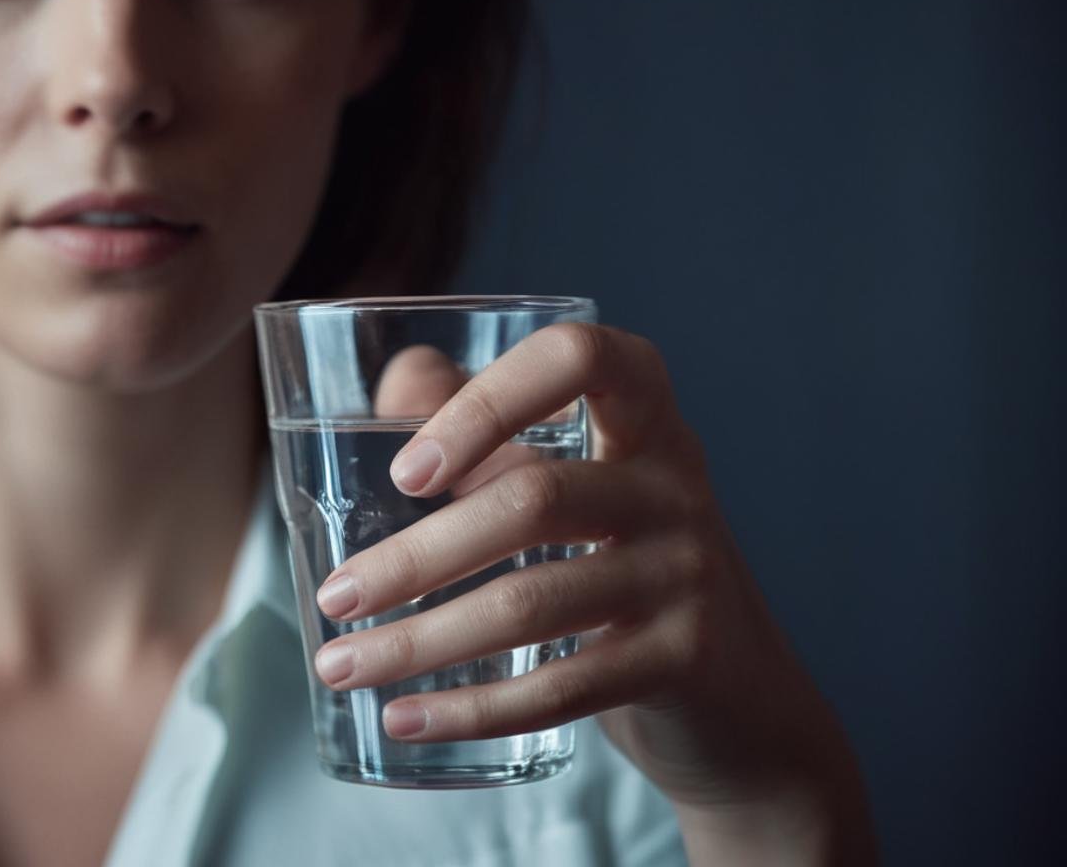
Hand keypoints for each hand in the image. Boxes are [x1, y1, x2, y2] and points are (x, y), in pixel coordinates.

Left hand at [313, 323, 873, 857]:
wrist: (737, 685)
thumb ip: (482, 418)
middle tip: (335, 595)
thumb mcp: (568, 471)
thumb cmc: (621, 551)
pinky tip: (405, 717)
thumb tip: (396, 381)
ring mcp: (687, 567)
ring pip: (533, 600)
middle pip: (533, 498)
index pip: (578, 356)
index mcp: (643, 408)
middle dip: (415, 556)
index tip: (407, 470)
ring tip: (341, 664)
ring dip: (421, 640)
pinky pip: (562, 686)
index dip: (486, 399)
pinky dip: (472, 708)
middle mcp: (673, 475)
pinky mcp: (683, 656)